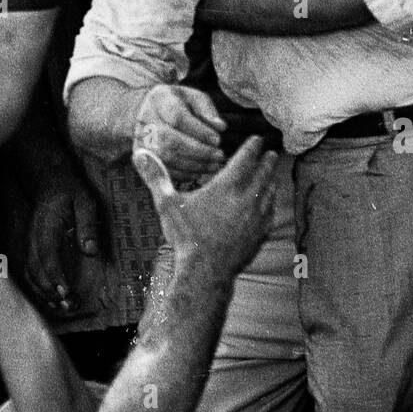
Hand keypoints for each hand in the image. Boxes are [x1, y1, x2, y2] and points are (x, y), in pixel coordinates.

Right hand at [25, 167, 102, 315]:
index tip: (66, 291)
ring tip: (64, 307)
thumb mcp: (85, 201)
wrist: (49, 181)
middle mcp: (33, 237)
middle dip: (50, 291)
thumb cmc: (70, 191)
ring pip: (30, 273)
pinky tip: (53, 299)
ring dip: (44, 293)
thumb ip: (87, 224)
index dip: (55, 275)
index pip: (47, 254)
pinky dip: (39, 288)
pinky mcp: (30, 249)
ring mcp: (29, 244)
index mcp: (46, 225)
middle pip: (35, 269)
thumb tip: (90, 251)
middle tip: (70, 305)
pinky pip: (30, 272)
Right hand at [133, 85, 226, 186]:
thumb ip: (207, 110)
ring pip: (165, 158)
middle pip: (169, 140)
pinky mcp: (141, 158)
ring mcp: (140, 140)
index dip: (199, 131)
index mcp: (159, 99)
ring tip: (213, 166)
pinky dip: (183, 174)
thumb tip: (220, 127)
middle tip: (218, 155)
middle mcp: (145, 119)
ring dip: (193, 165)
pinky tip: (200, 172)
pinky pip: (161, 170)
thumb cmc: (179, 104)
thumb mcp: (194, 98)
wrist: (151, 113)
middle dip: (198, 151)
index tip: (217, 139)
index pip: (177, 117)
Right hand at [133, 136, 277, 280]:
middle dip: (267, 162)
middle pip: (263, 174)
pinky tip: (269, 205)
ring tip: (273, 176)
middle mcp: (245, 199)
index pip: (244, 159)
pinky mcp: (259, 236)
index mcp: (226, 187)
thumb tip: (140, 154)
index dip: (252, 147)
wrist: (205, 272)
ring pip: (269, 193)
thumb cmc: (186, 236)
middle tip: (272, 153)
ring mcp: (255, 219)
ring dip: (272, 181)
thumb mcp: (167, 204)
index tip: (257, 139)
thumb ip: (156, 177)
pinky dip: (271, 204)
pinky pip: (270, 214)